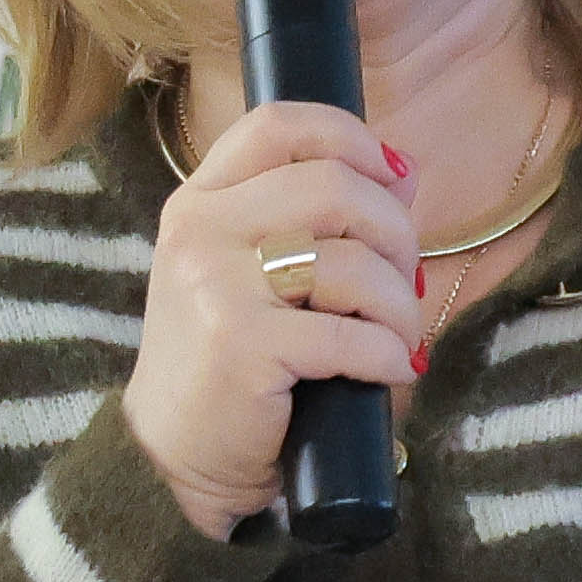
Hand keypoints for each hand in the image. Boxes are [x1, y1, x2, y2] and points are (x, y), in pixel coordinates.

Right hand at [124, 98, 425, 533]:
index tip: (391, 175)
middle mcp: (201, 231)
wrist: (176, 456)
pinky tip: (391, 369)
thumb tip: (402, 171)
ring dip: (400, 304)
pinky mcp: (242, 345)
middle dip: (395, 233)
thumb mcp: (253, 274)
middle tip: (406, 280)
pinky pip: (351, 333)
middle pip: (334, 187)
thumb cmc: (226, 364)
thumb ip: (316, 218)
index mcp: (200, 202)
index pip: (279, 125)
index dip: (349, 138)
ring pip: (352, 262)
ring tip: (399, 335)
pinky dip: (390, 353)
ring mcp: (216, 286)